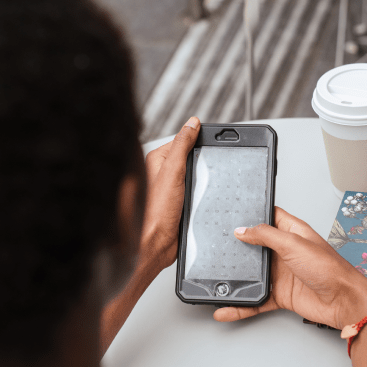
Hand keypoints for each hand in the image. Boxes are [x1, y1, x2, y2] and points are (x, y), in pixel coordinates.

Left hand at [140, 116, 199, 272]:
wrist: (159, 243)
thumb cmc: (158, 212)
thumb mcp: (173, 172)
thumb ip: (182, 145)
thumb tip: (191, 123)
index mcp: (157, 159)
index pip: (183, 140)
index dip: (197, 143)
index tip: (209, 147)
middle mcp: (163, 171)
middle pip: (192, 157)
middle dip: (201, 164)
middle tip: (201, 175)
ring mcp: (172, 186)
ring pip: (197, 174)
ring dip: (203, 180)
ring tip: (198, 190)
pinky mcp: (180, 199)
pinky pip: (198, 189)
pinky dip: (203, 192)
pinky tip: (201, 199)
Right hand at [213, 207, 366, 329]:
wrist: (344, 302)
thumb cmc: (329, 269)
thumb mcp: (293, 243)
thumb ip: (265, 235)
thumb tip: (242, 230)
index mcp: (291, 232)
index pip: (269, 217)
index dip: (253, 214)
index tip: (234, 213)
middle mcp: (285, 251)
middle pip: (256, 246)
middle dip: (239, 247)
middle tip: (217, 244)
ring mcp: (282, 273)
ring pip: (253, 274)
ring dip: (237, 278)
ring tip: (217, 278)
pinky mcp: (280, 294)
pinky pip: (256, 300)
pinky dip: (241, 305)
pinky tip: (227, 308)